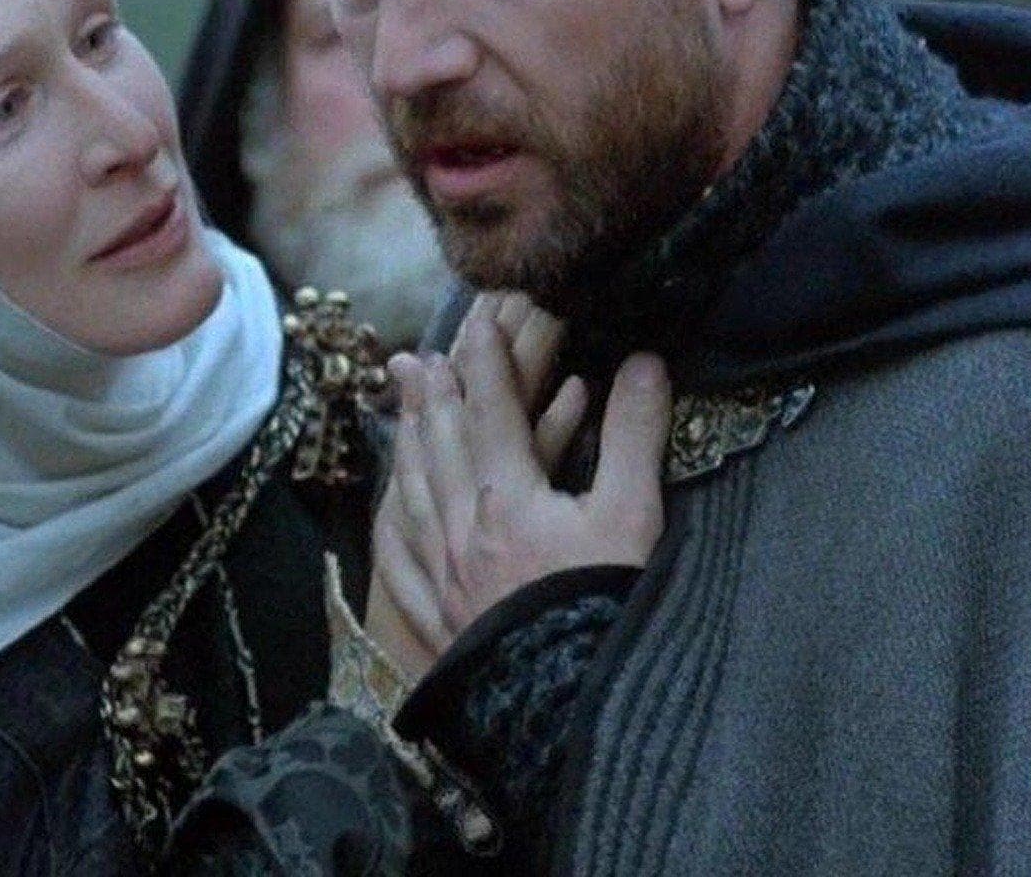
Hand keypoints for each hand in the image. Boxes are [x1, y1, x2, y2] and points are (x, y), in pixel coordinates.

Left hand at [366, 302, 670, 666]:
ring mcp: (441, 572)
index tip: (478, 324)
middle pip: (440, 443)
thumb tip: (643, 362)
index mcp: (507, 497)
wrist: (567, 706)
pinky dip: (391, 522)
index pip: (491, 411)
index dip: (487, 363)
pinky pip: (399, 557)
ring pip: (413, 490)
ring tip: (400, 410)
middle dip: (431, 395)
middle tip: (415, 358)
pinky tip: (386, 510)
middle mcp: (461, 526)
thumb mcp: (633, 517)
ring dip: (407, 442)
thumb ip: (635, 435)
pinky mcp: (435, 614)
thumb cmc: (603, 608)